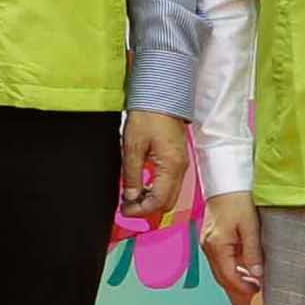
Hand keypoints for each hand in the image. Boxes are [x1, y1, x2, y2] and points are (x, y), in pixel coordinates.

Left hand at [119, 108, 193, 224]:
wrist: (163, 94)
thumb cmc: (149, 114)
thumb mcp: (133, 146)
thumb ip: (132, 175)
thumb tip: (130, 196)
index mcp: (171, 167)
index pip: (158, 201)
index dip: (140, 211)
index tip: (124, 210)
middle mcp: (180, 168)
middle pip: (167, 202)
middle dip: (147, 209)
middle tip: (126, 206)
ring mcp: (181, 164)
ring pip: (170, 194)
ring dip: (151, 200)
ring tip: (131, 195)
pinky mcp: (177, 159)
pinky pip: (170, 183)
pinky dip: (156, 190)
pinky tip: (142, 184)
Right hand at [203, 189, 262, 304]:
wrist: (226, 180)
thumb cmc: (238, 199)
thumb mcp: (250, 226)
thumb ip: (253, 252)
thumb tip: (257, 275)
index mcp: (217, 246)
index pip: (228, 277)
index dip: (243, 287)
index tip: (257, 291)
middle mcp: (208, 247)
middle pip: (222, 277)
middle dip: (238, 288)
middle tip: (255, 294)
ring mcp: (207, 242)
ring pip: (220, 269)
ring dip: (234, 279)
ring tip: (252, 284)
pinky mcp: (210, 238)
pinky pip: (220, 260)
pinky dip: (231, 268)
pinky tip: (243, 269)